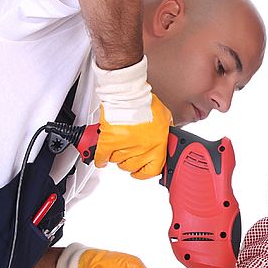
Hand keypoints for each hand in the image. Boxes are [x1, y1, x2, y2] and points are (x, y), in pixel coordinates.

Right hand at [91, 56, 172, 179]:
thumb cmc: (146, 103)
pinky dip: (100, 159)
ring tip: (117, 147)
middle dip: (129, 162)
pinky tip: (101, 158)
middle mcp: (142, 150)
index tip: (141, 172)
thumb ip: (165, 130)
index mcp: (157, 145)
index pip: (152, 170)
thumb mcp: (165, 117)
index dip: (145, 173)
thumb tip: (167, 137)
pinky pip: (102, 157)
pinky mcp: (109, 143)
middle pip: (132, 166)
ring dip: (116, 156)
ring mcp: (125, 148)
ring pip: (117, 161)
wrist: (128, 94)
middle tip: (127, 155)